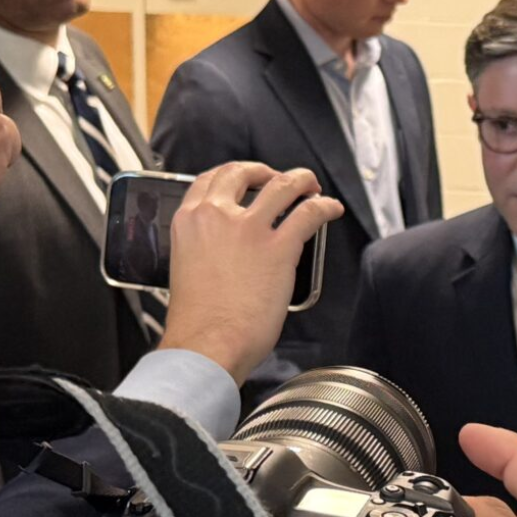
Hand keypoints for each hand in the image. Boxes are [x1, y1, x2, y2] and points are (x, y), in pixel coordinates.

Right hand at [159, 163, 346, 383]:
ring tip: (311, 186)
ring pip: (283, 185)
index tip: (246, 178)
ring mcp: (249, 229)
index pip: (209, 179)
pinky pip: (310, 213)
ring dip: (301, 181)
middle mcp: (217, 216)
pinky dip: (325, 207)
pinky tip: (331, 209)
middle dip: (266, 172)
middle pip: (244, 172)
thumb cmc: (196, 321)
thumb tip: (223, 248)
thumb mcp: (185, 267)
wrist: (207, 345)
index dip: (233, 174)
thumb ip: (203, 247)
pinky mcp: (280, 248)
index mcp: (189, 222)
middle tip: (278, 180)